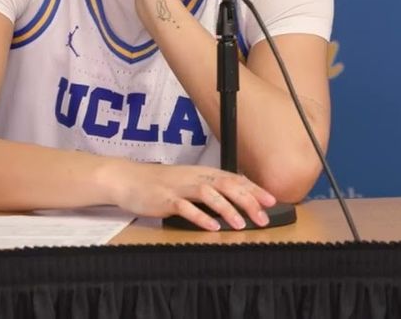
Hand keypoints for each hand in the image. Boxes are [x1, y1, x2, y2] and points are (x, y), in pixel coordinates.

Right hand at [105, 161, 276, 229]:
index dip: (255, 189)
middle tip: (263, 217)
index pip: (235, 179)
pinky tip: (211, 226)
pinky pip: (185, 207)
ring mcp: (180, 187)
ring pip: (210, 194)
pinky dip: (200, 217)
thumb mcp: (190, 182)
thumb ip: (210, 190)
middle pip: (227, 185)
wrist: (128, 179)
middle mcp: (196, 177)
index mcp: (204, 173)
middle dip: (248, 201)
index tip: (272, 201)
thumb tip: (235, 201)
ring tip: (241, 224)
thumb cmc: (161, 184)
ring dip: (227, 209)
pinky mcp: (166, 199)